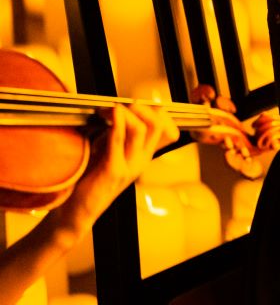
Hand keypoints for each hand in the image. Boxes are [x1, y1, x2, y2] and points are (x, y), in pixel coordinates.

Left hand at [54, 103, 179, 239]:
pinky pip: (118, 139)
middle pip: (157, 125)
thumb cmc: (90, 183)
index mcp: (142, 157)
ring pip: (141, 129)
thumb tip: (117, 111)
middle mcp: (141, 161)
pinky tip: (112, 112)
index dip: (156, 111)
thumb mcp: (108, 154)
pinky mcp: (113, 170)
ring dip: (127, 113)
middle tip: (126, 104)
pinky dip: (117, 122)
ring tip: (113, 108)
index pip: (164, 128)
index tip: (140, 102)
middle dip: (142, 108)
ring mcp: (129, 166)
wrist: (77, 213)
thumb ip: (116, 136)